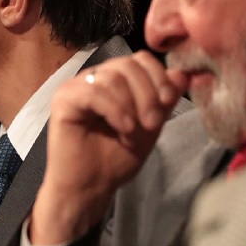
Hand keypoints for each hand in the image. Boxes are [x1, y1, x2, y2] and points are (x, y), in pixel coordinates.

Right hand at [30, 50, 187, 244]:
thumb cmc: (116, 159)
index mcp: (114, 80)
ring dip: (130, 106)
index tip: (168, 101)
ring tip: (133, 131)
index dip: (157, 75)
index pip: (139, 59)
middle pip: (127, 65)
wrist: (90, 187)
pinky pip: (93, 92)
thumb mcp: (149, 127)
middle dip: (147, 93)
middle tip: (153, 123)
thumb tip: (182, 74)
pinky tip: (123, 128)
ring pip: (111, 77)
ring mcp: (76, 86)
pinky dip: (114, 110)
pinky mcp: (63, 99)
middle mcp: (94, 77)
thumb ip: (163, 101)